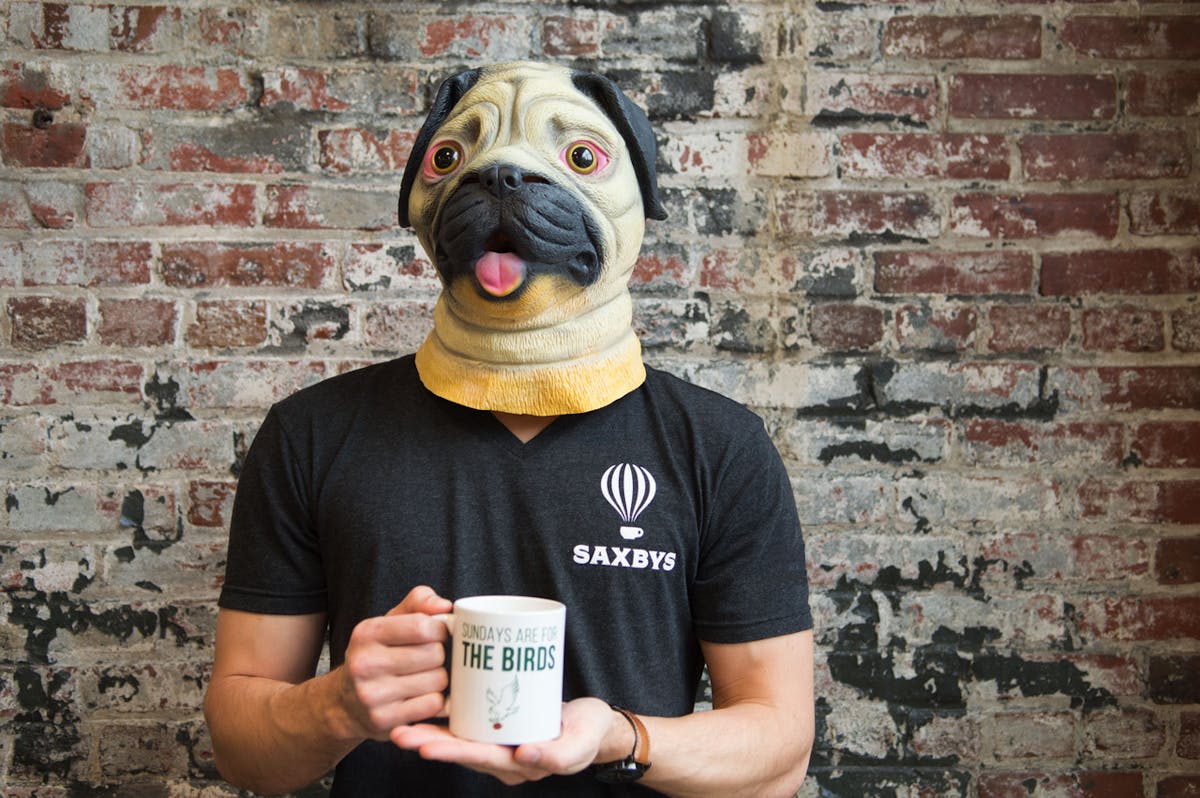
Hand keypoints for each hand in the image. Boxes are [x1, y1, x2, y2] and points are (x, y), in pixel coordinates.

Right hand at [333, 585, 452, 740]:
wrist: (344, 702)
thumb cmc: (376, 655)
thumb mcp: (389, 622)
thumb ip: (418, 603)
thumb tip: (444, 606)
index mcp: (367, 633)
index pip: (423, 626)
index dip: (440, 629)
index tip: (438, 634)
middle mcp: (365, 663)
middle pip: (434, 654)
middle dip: (440, 654)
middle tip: (430, 658)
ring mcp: (372, 695)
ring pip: (437, 680)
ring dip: (440, 678)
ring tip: (426, 676)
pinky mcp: (384, 720)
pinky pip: (433, 705)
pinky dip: (435, 700)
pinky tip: (423, 695)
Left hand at [390, 697, 617, 785]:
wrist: (594, 724)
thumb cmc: (588, 734)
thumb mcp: (579, 744)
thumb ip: (555, 755)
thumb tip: (523, 757)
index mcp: (519, 766)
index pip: (479, 758)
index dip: (452, 751)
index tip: (425, 745)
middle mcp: (503, 759)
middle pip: (461, 750)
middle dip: (429, 742)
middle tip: (399, 733)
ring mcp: (499, 743)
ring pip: (460, 738)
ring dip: (431, 731)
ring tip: (401, 723)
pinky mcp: (499, 726)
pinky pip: (469, 725)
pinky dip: (447, 717)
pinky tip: (428, 705)